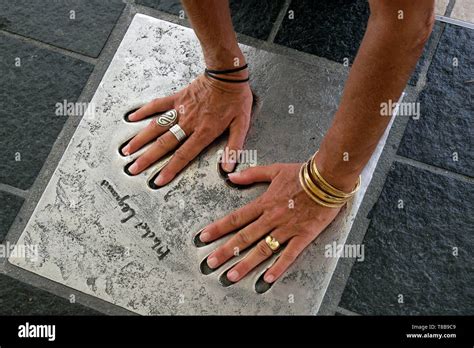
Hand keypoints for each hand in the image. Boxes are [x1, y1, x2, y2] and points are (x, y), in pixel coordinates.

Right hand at [122, 73, 252, 185]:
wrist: (227, 73)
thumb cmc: (236, 98)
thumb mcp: (241, 124)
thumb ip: (233, 147)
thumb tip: (228, 167)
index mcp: (204, 132)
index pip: (183, 155)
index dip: (170, 169)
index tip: (158, 180)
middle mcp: (189, 122)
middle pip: (164, 144)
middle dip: (148, 158)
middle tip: (134, 169)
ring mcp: (181, 109)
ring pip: (157, 126)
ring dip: (141, 139)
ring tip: (127, 150)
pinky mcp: (178, 97)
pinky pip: (158, 104)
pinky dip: (144, 111)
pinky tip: (132, 117)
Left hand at [200, 163, 341, 282]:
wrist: (328, 178)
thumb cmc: (303, 173)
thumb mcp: (274, 170)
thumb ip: (252, 174)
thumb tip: (232, 177)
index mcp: (264, 203)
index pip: (236, 218)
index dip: (218, 228)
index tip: (204, 237)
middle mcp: (272, 218)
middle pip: (244, 237)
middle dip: (226, 251)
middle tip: (211, 263)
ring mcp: (287, 229)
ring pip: (262, 249)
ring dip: (246, 263)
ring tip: (232, 276)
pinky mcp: (303, 236)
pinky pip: (289, 255)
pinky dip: (278, 267)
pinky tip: (267, 279)